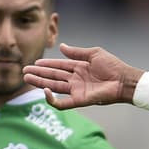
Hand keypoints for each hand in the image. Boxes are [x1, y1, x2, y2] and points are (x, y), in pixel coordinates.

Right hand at [23, 43, 142, 109]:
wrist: (124, 80)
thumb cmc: (113, 66)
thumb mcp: (93, 54)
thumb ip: (76, 52)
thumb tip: (61, 46)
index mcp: (78, 67)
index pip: (59, 65)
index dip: (46, 64)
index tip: (35, 62)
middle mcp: (75, 79)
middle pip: (53, 76)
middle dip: (39, 73)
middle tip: (25, 71)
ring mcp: (76, 90)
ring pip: (54, 87)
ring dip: (40, 83)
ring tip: (27, 78)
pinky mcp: (79, 100)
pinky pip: (62, 102)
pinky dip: (52, 99)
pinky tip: (44, 90)